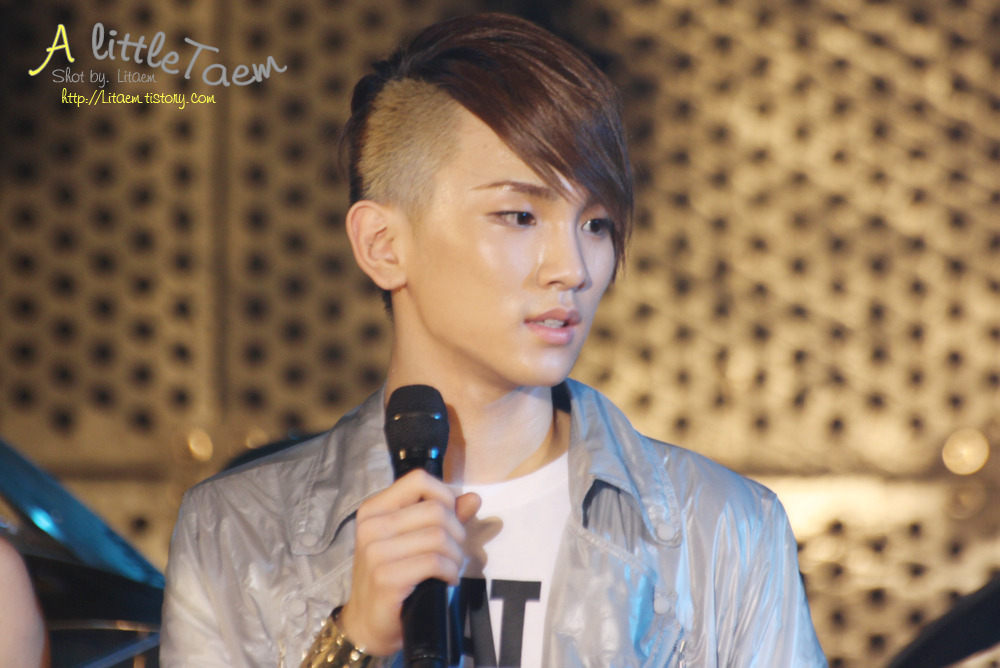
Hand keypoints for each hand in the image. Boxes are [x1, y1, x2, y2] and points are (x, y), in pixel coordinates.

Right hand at [338, 469, 480, 655]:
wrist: (367, 623)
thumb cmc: (391, 577)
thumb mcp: (413, 540)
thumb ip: (444, 516)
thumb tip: (474, 498)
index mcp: (375, 509)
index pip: (418, 479)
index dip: (444, 495)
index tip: (451, 519)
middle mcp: (371, 525)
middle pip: (436, 509)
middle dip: (457, 531)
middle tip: (454, 552)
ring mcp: (376, 551)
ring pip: (439, 536)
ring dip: (456, 555)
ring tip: (451, 567)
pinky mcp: (386, 577)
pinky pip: (435, 562)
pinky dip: (450, 572)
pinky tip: (447, 580)